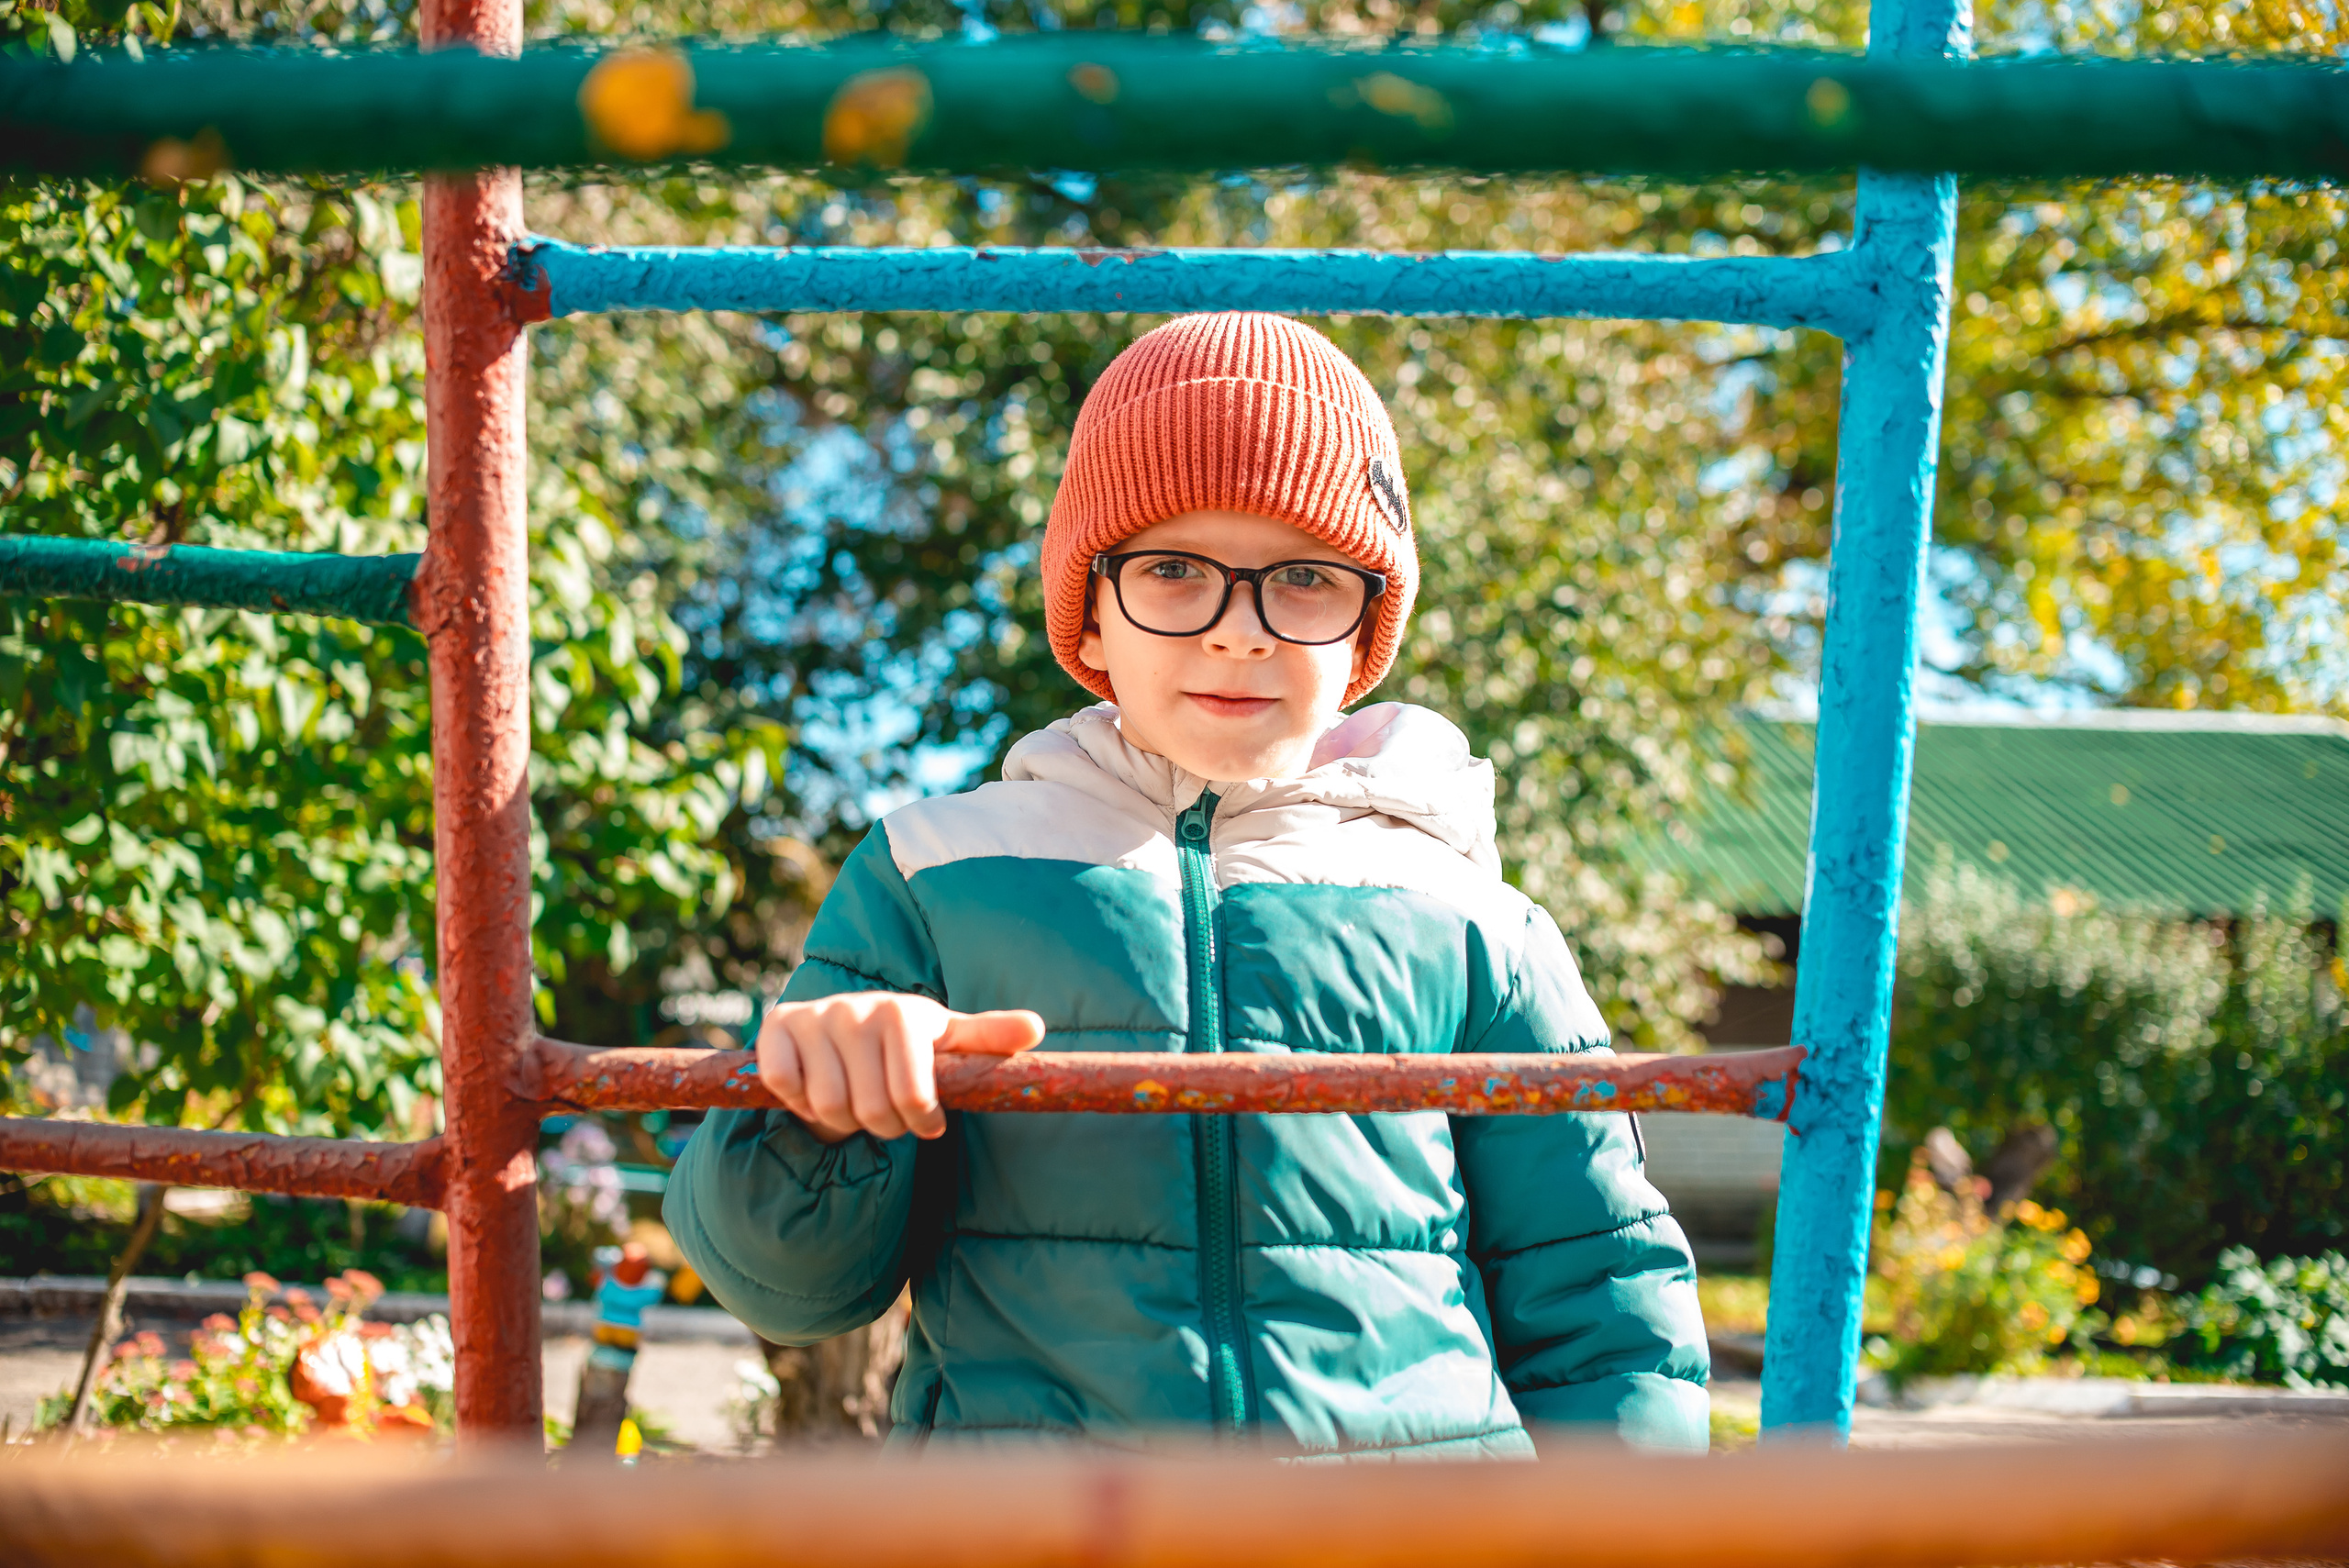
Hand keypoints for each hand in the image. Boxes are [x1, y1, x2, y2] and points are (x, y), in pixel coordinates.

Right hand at [755, 993, 1044, 1142]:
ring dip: (842, 1119)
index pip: (913, 1097)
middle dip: (882, 1126)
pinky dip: (800, 1102)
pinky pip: (784, 1087)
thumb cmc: (905, 1045)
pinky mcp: (774, 1029)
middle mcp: (854, 1008)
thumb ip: (989, 1036)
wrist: (840, 1029)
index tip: (927, 1125)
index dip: (920, 1123)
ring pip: (826, 1104)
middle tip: (887, 1116)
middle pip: (869, 1109)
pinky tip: (815, 1090)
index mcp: (903, 1012)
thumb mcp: (948, 1041)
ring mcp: (812, 1016)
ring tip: (855, 1103)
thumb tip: (1037, 1027)